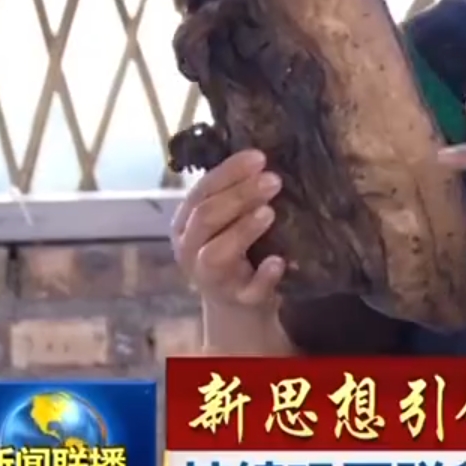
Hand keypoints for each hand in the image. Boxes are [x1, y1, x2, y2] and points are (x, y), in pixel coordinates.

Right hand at [171, 149, 287, 309]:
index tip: (259, 157)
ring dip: (242, 231)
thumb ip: (234, 194)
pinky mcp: (239, 300)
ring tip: (269, 213)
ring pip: (216, 254)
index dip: (229, 172)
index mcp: (186, 223)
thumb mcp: (224, 221)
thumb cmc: (232, 250)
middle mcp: (191, 249)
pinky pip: (248, 291)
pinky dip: (264, 277)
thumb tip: (262, 157)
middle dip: (239, 196)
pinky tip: (278, 262)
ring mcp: (212, 278)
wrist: (235, 308)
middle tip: (273, 180)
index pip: (202, 191)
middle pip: (206, 217)